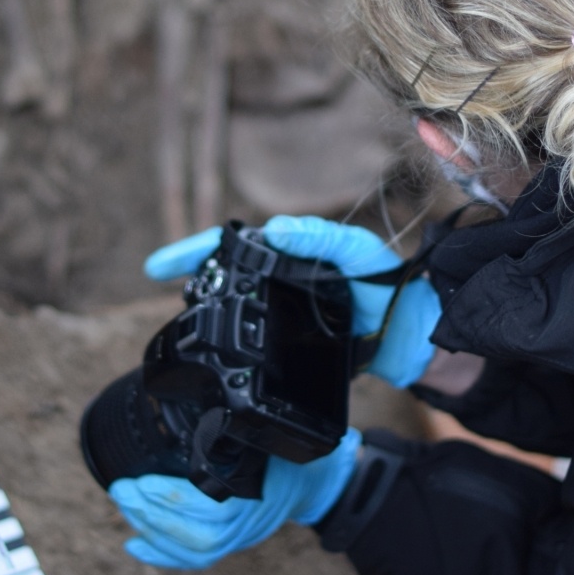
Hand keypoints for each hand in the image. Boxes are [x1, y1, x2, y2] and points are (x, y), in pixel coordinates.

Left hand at [109, 429, 361, 569]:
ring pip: (197, 550)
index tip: (141, 483)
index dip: (171, 499)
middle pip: (199, 533)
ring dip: (155, 531)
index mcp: (258, 489)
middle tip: (122, 491)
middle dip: (154, 515)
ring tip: (127, 508)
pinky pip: (199, 559)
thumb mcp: (265, 428)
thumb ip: (236, 423)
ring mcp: (244, 536)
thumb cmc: (287, 446)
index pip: (209, 508)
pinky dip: (164, 555)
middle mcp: (251, 520)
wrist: (317, 478)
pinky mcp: (234, 542)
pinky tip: (135, 544)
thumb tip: (195, 394)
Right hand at [143, 216, 441, 387]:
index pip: (235, 244)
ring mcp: (284, 308)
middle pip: (225, 270)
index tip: (160, 266)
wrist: (412, 334)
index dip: (196, 251)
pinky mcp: (289, 342)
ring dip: (205, 301)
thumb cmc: (387, 284)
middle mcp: (282, 276)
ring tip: (180, 310)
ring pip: (232, 300)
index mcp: (292, 251)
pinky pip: (250, 334)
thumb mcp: (358, 254)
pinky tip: (211, 344)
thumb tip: (275, 230)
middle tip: (161, 277)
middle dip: (191, 271)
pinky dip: (227, 333)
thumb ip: (323, 239)